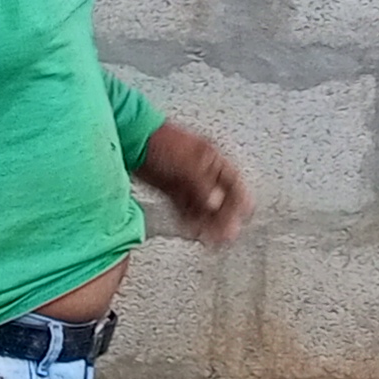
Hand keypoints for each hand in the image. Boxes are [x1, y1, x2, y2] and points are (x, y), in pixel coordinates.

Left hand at [136, 120, 251, 245]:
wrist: (134, 139)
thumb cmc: (162, 141)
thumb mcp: (189, 164)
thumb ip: (203, 185)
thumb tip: (216, 204)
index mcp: (213, 158)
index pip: (235, 182)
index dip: (241, 201)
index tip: (244, 218)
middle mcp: (203, 170)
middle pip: (220, 197)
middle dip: (225, 217)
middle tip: (228, 235)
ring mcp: (188, 179)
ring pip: (204, 205)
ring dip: (208, 222)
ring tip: (212, 240)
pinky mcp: (173, 188)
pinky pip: (186, 208)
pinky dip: (190, 219)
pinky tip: (193, 230)